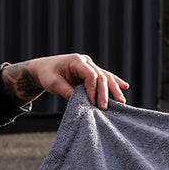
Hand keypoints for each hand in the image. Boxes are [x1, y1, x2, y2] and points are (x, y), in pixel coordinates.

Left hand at [3, 54, 129, 109]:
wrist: (43, 68)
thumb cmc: (47, 74)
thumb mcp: (54, 84)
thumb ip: (68, 92)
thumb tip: (83, 103)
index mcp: (76, 60)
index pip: (91, 75)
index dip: (93, 89)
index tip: (91, 102)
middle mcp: (85, 61)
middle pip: (101, 77)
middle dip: (104, 93)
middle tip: (105, 108)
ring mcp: (90, 65)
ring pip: (106, 77)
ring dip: (114, 89)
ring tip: (122, 102)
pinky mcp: (92, 72)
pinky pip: (106, 77)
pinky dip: (115, 82)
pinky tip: (125, 86)